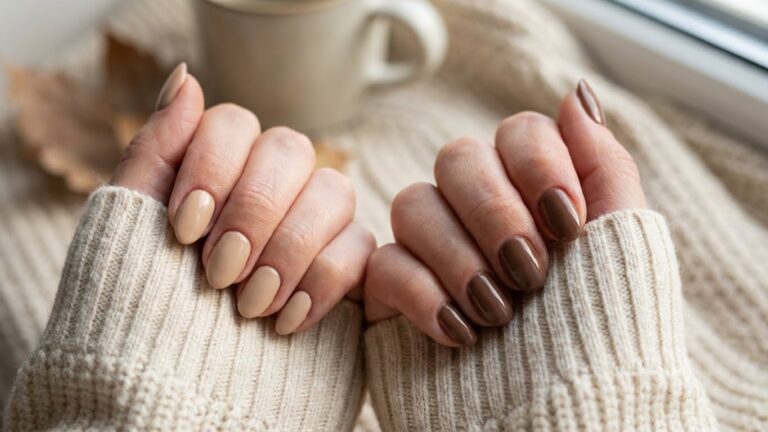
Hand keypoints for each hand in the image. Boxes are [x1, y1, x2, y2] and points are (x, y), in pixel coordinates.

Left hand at [111, 63, 374, 334]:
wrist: (176, 389)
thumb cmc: (145, 307)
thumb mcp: (133, 225)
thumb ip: (157, 147)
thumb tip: (185, 71)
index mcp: (219, 169)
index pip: (235, 123)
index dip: (212, 168)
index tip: (183, 231)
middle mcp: (271, 187)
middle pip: (291, 149)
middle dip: (253, 212)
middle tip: (219, 273)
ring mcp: (314, 224)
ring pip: (334, 190)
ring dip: (288, 249)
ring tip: (250, 306)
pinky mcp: (349, 266)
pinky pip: (362, 247)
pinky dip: (322, 283)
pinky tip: (285, 321)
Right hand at [364, 80, 645, 346]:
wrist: (551, 426)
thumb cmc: (596, 345)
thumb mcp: (619, 250)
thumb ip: (602, 166)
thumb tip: (575, 96)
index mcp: (537, 200)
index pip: (517, 134)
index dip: (538, 164)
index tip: (567, 222)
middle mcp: (483, 218)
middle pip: (456, 158)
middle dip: (495, 210)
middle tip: (528, 270)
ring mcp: (434, 253)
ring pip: (412, 203)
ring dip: (459, 256)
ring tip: (497, 312)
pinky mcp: (393, 294)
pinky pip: (383, 263)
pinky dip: (423, 294)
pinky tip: (460, 333)